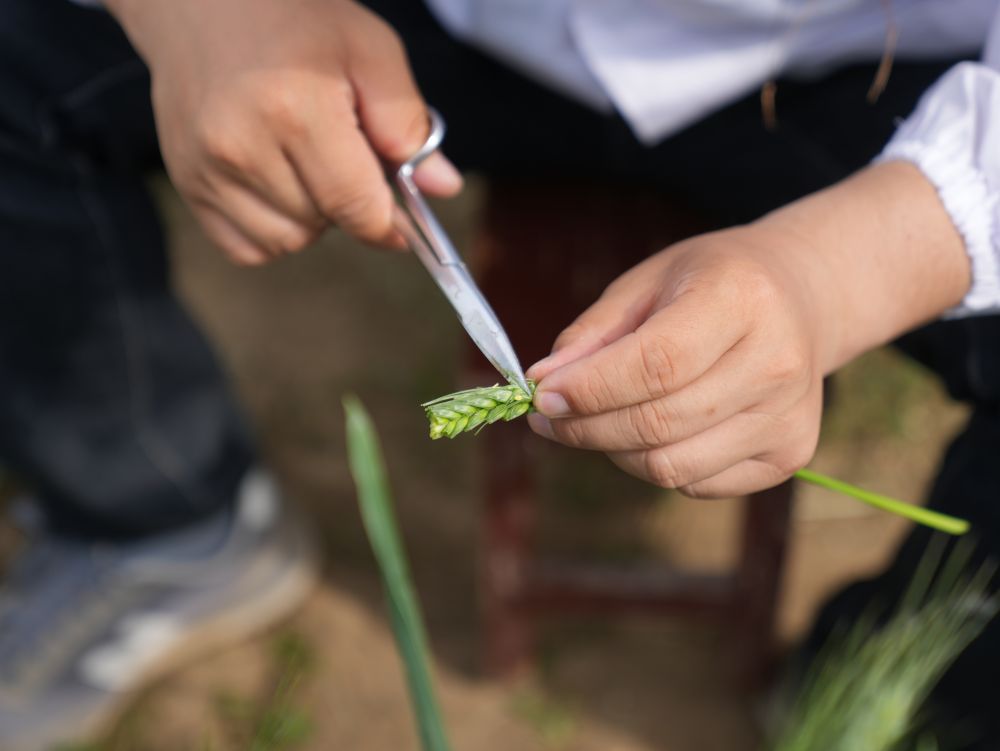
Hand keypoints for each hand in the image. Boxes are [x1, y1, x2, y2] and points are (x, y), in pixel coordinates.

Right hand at [107, 0, 461, 264]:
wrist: (200, 1)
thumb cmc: (294, 18)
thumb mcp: (369, 50)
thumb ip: (409, 122)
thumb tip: (444, 188)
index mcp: (295, 109)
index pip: (357, 206)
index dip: (388, 224)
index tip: (402, 222)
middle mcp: (241, 146)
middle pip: (325, 225)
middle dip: (348, 204)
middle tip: (342, 155)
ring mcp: (205, 169)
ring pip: (287, 241)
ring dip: (310, 218)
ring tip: (305, 163)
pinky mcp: (186, 184)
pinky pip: (247, 247)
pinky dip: (271, 231)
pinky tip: (275, 184)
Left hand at [527, 162, 969, 497]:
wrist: (801, 298)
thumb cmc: (709, 285)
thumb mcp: (648, 283)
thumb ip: (593, 334)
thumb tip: (545, 384)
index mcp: (741, 299)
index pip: (655, 363)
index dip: (591, 389)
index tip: (543, 398)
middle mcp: (777, 361)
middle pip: (659, 423)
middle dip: (586, 428)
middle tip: (549, 419)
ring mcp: (789, 416)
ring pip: (671, 466)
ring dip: (614, 452)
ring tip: (594, 424)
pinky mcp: (790, 454)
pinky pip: (697, 484)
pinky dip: (655, 465)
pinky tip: (649, 432)